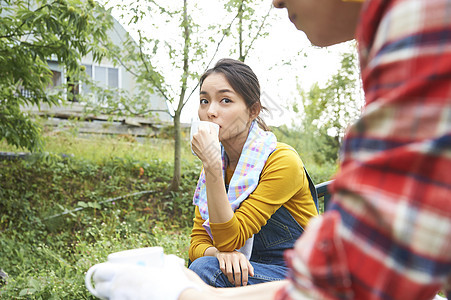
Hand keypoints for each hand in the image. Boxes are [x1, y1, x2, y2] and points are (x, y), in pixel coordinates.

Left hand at [86, 254, 200, 299]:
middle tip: (109, 284)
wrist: (182, 299)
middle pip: (99, 289)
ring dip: (113, 295)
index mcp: (124, 272)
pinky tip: (130, 298)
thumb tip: (167, 258)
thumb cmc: (175, 282)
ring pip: (110, 299)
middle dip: (102, 286)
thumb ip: (166, 260)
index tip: (103, 272)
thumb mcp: (171, 265)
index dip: (99, 273)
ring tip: (121, 293)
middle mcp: (119, 288)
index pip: (100, 272)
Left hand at [191, 123, 220, 167]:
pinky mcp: (192, 146)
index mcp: (202, 131)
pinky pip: (195, 143)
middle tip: (207, 138)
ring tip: (205, 144)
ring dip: (199, 139)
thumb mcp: (216, 136)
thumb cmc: (214, 147)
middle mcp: (195, 135)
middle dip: (201, 134)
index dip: (204, 128)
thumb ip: (212, 128)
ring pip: (196, 137)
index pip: (201, 126)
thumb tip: (209, 125)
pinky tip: (203, 147)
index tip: (207, 130)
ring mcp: (193, 141)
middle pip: (198, 132)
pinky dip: (198, 144)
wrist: (210, 158)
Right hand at [215, 250, 254, 286]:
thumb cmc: (236, 257)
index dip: (245, 277)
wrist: (225, 248)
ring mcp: (227, 257)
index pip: (245, 269)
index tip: (244, 284)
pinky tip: (226, 276)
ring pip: (229, 271)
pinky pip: (222, 268)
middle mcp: (235, 257)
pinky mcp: (221, 258)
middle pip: (237, 272)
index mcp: (242, 257)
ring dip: (231, 279)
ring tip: (233, 282)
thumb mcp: (243, 260)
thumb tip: (252, 275)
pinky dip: (224, 273)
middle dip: (238, 281)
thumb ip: (249, 267)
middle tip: (238, 286)